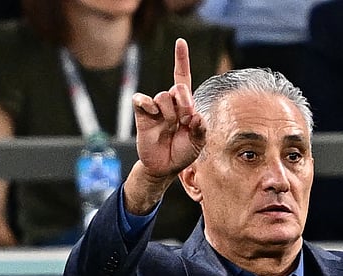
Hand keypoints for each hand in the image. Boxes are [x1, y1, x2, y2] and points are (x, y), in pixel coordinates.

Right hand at [132, 38, 204, 181]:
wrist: (164, 167)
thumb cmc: (182, 152)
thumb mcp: (198, 143)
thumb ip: (201, 130)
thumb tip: (197, 117)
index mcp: (185, 106)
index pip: (182, 78)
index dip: (181, 60)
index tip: (180, 41)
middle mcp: (170, 103)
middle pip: (178, 89)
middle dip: (185, 104)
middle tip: (185, 121)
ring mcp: (156, 108)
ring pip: (164, 96)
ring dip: (170, 114)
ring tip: (170, 128)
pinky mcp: (142, 114)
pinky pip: (141, 100)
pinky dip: (146, 103)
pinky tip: (151, 111)